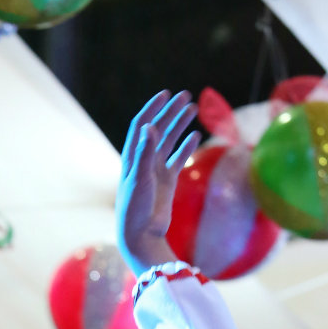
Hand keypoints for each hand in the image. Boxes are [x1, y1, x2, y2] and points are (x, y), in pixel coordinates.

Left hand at [116, 90, 200, 276]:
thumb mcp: (140, 179)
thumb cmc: (135, 208)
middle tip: (186, 96)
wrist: (140, 234)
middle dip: (170, 112)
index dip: (152, 108)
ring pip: (169, 142)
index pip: (142, 125)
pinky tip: (195, 135)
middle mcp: (143, 161)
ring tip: (192, 109)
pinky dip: (185, 147)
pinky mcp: (166, 182)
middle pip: (158, 129)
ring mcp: (155, 171)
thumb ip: (145, 153)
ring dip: (179, 125)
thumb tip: (149, 127)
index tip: (166, 94)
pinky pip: (177, 159)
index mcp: (132, 157)